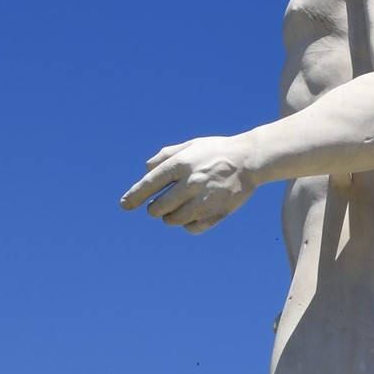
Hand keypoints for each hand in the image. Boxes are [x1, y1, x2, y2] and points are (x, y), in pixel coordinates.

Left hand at [121, 136, 256, 231]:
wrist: (249, 160)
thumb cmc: (216, 151)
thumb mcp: (190, 145)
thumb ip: (166, 155)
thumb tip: (147, 169)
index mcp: (181, 164)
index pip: (150, 183)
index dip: (134, 195)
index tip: (124, 205)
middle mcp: (191, 182)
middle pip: (159, 206)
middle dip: (153, 209)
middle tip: (155, 207)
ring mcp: (204, 199)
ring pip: (174, 220)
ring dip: (169, 218)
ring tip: (172, 213)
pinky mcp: (217, 213)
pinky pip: (193, 227)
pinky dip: (187, 225)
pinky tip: (190, 217)